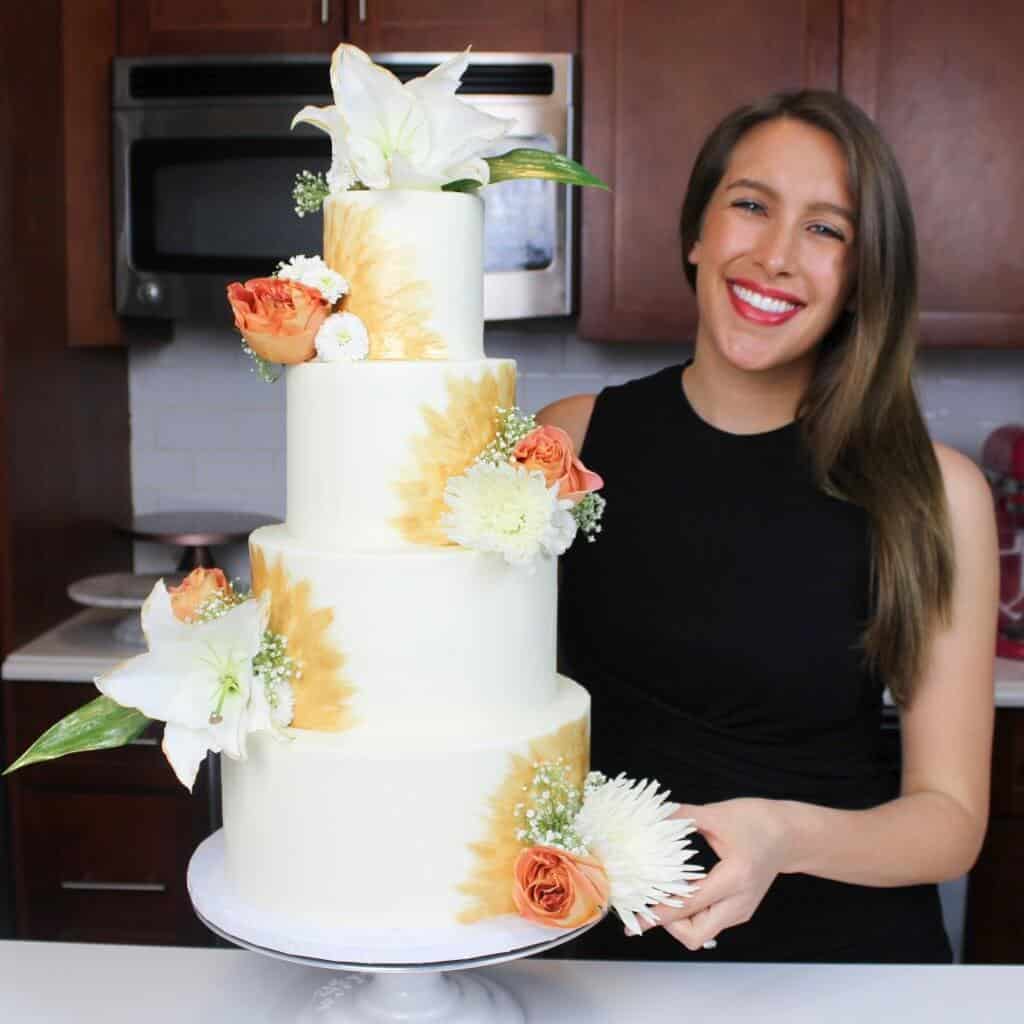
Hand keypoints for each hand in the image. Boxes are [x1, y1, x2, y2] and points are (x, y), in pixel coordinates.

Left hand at [640, 797, 792, 950]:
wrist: (789, 834)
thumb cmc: (758, 822)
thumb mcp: (717, 814)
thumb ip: (682, 816)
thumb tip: (653, 814)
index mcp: (734, 878)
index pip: (689, 906)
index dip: (658, 914)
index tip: (636, 919)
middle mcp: (739, 902)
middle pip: (695, 935)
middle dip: (668, 924)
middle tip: (649, 901)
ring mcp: (740, 910)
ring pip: (702, 932)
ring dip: (678, 919)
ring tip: (660, 894)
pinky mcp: (739, 910)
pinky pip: (709, 922)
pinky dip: (690, 914)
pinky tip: (679, 891)